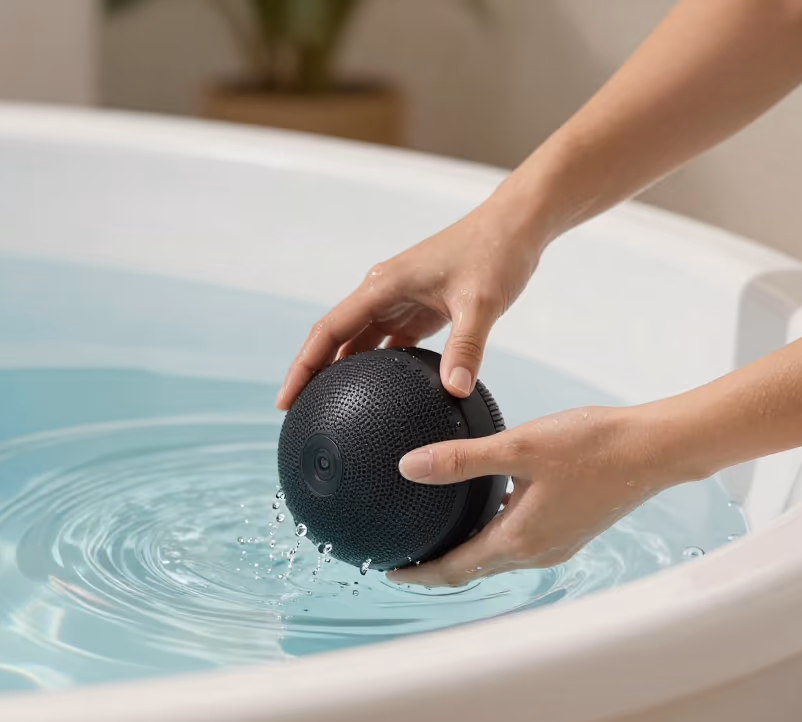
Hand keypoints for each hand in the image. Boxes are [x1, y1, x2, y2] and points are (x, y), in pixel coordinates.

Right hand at [276, 202, 543, 409]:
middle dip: (314, 374)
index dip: (303, 367)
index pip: (329, 330)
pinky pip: (389, 343)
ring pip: (360, 342)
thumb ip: (466, 347)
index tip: (285, 401)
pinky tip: (379, 395)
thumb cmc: (495, 252)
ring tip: (330, 411)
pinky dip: (379, 368)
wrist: (516, 226)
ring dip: (343, 372)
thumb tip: (455, 390)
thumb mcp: (481, 302)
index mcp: (383, 286)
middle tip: (300, 415)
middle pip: (336, 339)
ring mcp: (400, 300)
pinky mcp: (419, 309)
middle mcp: (383, 292)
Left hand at [387, 404, 705, 586]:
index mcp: (519, 540)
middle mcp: (537, 552)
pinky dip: (493, 536)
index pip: (455, 570)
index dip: (419, 573)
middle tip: (406, 555)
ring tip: (439, 534)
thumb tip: (409, 466)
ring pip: (498, 557)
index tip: (389, 570)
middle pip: (474, 570)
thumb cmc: (591, 446)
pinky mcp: (570, 529)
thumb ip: (461, 459)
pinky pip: (520, 542)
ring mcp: (557, 544)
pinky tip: (489, 509)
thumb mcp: (518, 448)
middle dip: (438, 567)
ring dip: (466, 553)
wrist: (651, 450)